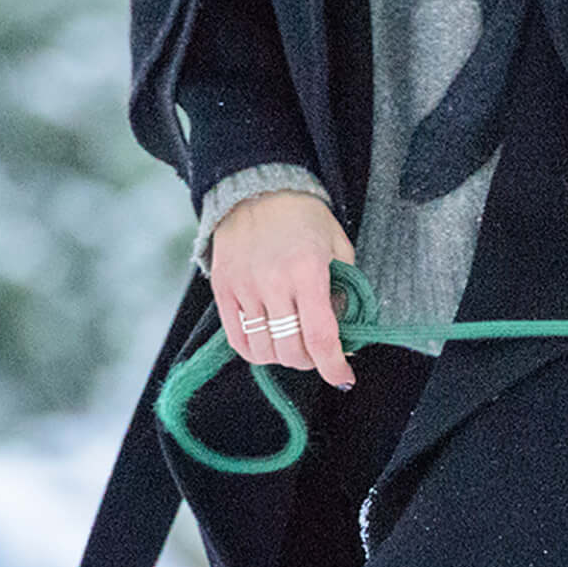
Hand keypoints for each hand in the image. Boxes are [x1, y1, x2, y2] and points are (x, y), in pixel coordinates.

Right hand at [210, 190, 356, 388]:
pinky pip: (238, 340)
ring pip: (264, 351)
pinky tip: (269, 342)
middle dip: (311, 361)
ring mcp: (244, 288)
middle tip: (317, 351)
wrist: (258, 188)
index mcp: (307, 271)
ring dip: (283, 357)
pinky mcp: (223, 291)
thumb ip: (344, 291)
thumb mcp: (337, 247)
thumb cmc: (303, 217)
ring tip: (292, 342)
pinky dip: (256, 351)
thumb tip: (342, 334)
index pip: (320, 337)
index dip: (333, 367)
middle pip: (292, 351)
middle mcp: (273, 283)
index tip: (343, 378)